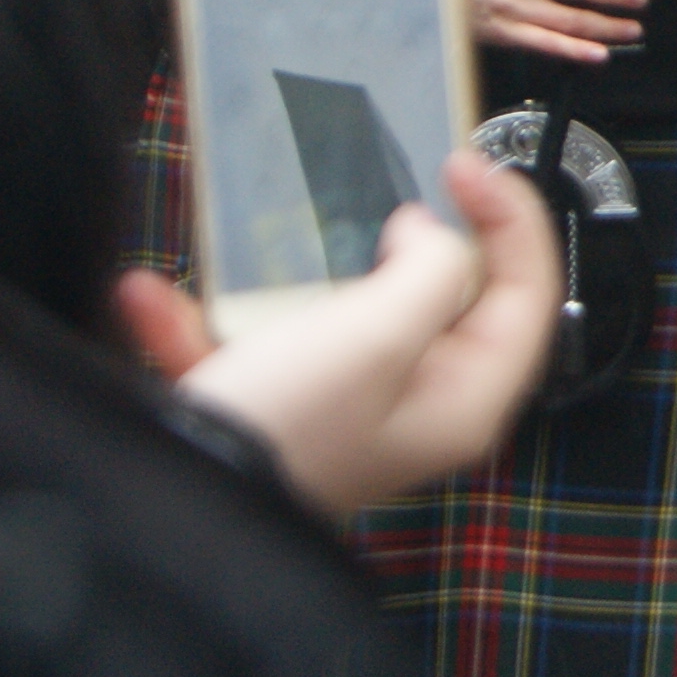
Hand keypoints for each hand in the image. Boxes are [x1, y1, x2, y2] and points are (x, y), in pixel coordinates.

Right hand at [111, 152, 563, 517]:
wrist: (175, 512)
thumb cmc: (290, 424)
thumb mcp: (379, 334)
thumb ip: (432, 272)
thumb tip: (430, 236)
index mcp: (465, 396)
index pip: (528, 292)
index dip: (510, 217)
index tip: (464, 164)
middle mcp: (415, 407)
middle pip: (447, 300)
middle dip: (423, 236)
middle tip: (402, 178)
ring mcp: (342, 410)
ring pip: (342, 315)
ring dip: (295, 272)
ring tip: (283, 227)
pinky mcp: (270, 413)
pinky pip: (244, 349)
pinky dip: (200, 322)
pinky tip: (148, 297)